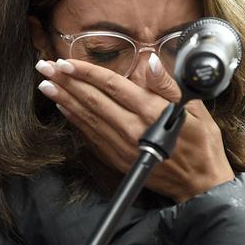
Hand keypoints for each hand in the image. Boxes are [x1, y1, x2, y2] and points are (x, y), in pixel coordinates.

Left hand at [35, 54, 233, 201]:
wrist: (198, 182)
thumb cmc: (199, 142)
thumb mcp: (194, 108)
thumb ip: (168, 85)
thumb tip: (151, 62)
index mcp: (151, 112)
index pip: (112, 85)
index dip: (86, 73)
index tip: (65, 62)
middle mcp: (132, 128)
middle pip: (92, 100)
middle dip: (66, 82)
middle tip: (44, 67)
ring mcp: (121, 146)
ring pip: (87, 117)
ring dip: (64, 99)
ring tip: (46, 84)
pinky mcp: (117, 158)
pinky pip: (90, 135)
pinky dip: (75, 120)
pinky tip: (63, 107)